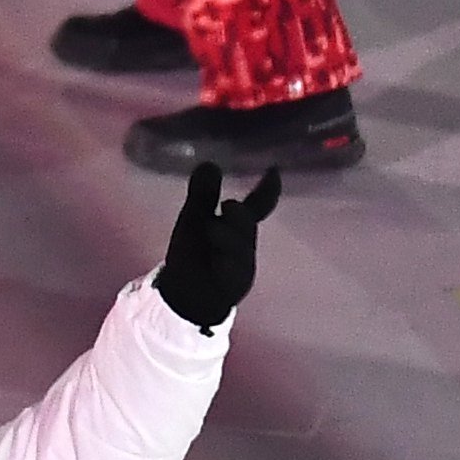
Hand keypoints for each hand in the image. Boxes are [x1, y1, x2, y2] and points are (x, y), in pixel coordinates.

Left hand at [153, 163, 279, 330]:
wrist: (184, 295)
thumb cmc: (193, 252)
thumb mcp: (194, 220)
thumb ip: (203, 195)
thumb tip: (210, 164)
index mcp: (237, 224)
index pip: (257, 204)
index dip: (268, 190)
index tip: (274, 171)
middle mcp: (244, 243)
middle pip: (247, 226)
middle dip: (240, 216)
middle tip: (227, 205)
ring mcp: (242, 266)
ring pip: (241, 250)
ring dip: (228, 238)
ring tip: (212, 229)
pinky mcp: (234, 287)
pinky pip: (233, 275)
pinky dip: (226, 265)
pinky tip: (219, 259)